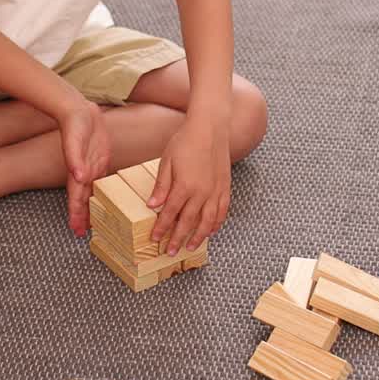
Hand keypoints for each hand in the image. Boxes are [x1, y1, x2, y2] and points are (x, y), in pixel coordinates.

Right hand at [60, 99, 110, 235]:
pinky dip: (104, 191)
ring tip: (96, 221)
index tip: (77, 230)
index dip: (76, 215)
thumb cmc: (73, 125)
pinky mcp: (100, 159)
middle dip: (84, 216)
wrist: (78, 111)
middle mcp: (85, 172)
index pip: (76, 199)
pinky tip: (108, 197)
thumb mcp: (73, 141)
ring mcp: (93, 166)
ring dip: (93, 207)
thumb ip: (75, 159)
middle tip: (85, 233)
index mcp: (77, 172)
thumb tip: (78, 177)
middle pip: (84, 200)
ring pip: (93, 192)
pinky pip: (103, 180)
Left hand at [148, 118, 230, 253]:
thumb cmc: (185, 140)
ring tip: (190, 247)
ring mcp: (216, 191)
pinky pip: (222, 212)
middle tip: (170, 252)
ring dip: (198, 237)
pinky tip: (211, 231)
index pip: (170, 214)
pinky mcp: (225, 188)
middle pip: (188, 222)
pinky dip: (216, 224)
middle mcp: (202, 192)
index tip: (155, 239)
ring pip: (208, 222)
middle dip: (178, 239)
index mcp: (185, 186)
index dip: (162, 228)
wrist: (210, 127)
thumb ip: (161, 185)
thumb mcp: (166, 161)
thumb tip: (152, 206)